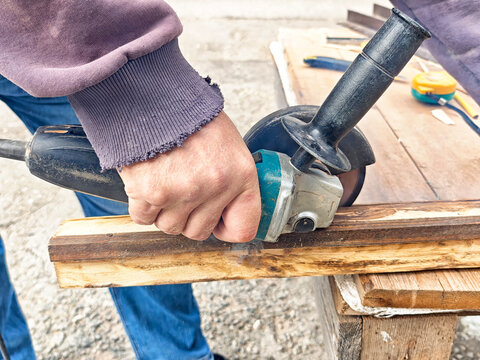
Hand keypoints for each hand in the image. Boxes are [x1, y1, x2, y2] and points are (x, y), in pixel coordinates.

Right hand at [119, 111, 260, 242]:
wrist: (153, 96)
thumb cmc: (190, 118)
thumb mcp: (228, 145)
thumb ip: (231, 183)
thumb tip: (225, 215)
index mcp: (240, 175)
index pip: (243, 229)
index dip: (226, 228)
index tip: (217, 220)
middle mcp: (214, 186)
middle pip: (198, 231)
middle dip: (189, 216)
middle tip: (182, 188)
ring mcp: (182, 191)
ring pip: (170, 227)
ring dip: (165, 210)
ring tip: (165, 180)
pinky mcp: (150, 193)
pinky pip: (144, 218)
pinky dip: (142, 205)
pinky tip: (148, 181)